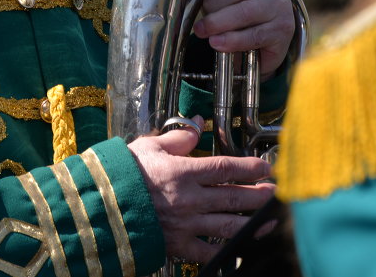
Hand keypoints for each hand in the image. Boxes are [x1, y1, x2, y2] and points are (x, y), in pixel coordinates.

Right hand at [128, 117, 274, 262]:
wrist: (98, 206)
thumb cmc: (121, 173)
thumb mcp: (148, 146)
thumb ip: (177, 137)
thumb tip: (198, 123)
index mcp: (183, 172)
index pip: (226, 168)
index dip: (251, 167)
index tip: (267, 167)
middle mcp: (189, 199)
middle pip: (234, 197)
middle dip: (260, 196)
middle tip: (276, 193)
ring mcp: (185, 224)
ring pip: (229, 226)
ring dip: (253, 223)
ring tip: (271, 221)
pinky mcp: (177, 246)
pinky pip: (208, 252)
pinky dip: (227, 252)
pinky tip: (241, 249)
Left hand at [189, 0, 294, 77]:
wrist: (271, 40)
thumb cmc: (241, 11)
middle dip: (212, 5)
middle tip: (199, 22)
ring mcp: (279, 6)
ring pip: (245, 12)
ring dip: (218, 23)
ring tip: (202, 32)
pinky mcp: (283, 29)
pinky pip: (254, 35)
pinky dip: (232, 40)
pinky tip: (217, 43)